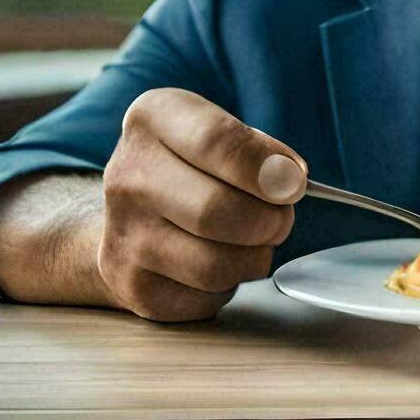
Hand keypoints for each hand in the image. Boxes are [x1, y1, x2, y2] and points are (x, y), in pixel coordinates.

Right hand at [99, 88, 308, 320]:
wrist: (131, 212)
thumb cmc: (192, 166)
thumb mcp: (220, 132)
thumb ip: (258, 149)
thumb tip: (289, 181)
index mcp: (151, 120)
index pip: (217, 142)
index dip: (269, 168)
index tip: (295, 183)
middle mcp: (127, 176)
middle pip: (216, 210)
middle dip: (268, 221)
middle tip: (278, 219)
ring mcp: (123, 235)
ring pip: (215, 266)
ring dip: (253, 258)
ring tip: (251, 242)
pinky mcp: (132, 286)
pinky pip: (205, 299)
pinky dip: (228, 286)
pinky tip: (217, 262)